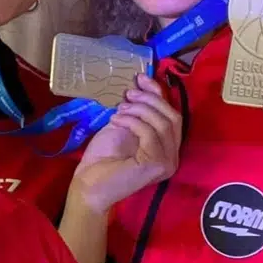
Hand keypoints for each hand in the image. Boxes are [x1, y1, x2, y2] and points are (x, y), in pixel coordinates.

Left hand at [70, 75, 181, 213]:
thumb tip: (143, 81)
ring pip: (163, 123)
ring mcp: (167, 162)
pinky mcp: (157, 164)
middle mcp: (172, 156)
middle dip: (151, 99)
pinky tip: (116, 120)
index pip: (172, 114)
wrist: (89, 185)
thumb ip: (138, 109)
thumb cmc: (103, 158)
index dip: (158, 93)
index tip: (140, 78)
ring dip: (140, 110)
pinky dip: (133, 122)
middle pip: (173, 117)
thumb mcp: (123, 125)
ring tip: (119, 109)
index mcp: (167, 147)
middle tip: (128, 94)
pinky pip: (150, 133)